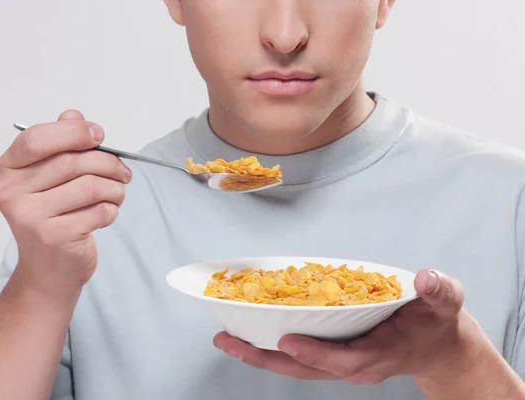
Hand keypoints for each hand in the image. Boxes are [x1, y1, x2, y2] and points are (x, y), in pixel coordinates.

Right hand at [0, 110, 130, 293]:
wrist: (49, 270)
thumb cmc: (53, 218)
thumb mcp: (50, 179)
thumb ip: (61, 145)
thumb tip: (74, 115)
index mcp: (8, 169)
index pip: (36, 139)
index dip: (72, 132)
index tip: (99, 135)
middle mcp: (11, 192)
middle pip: (72, 162)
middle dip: (108, 163)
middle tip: (123, 172)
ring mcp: (30, 217)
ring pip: (90, 186)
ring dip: (115, 188)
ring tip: (117, 194)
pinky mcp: (53, 237)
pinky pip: (98, 211)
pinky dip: (112, 210)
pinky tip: (106, 214)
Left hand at [214, 269, 485, 383]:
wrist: (436, 344)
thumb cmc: (436, 321)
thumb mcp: (445, 301)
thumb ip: (438, 291)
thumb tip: (427, 279)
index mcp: (378, 355)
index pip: (342, 359)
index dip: (316, 352)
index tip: (287, 340)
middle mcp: (354, 365)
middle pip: (304, 367)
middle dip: (265, 357)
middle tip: (227, 340)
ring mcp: (340, 363)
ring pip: (294, 365)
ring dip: (259, 354)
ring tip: (225, 338)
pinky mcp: (332, 356)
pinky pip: (297, 355)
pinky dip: (271, 347)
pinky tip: (249, 332)